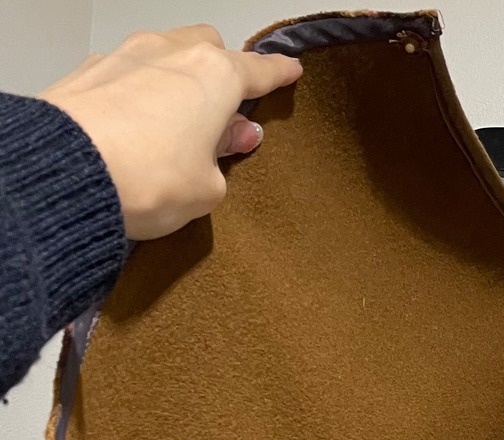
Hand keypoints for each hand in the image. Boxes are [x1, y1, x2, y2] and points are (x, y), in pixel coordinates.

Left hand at [39, 24, 301, 239]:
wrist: (71, 173)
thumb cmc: (152, 178)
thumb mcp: (209, 186)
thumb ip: (225, 157)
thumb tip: (232, 136)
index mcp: (216, 76)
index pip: (258, 70)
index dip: (278, 73)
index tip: (290, 71)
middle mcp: (172, 53)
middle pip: (207, 47)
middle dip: (219, 71)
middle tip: (224, 113)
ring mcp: (127, 56)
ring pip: (165, 55)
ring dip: (177, 81)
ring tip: (177, 124)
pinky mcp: (90, 71)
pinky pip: (129, 73)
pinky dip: (141, 93)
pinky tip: (137, 126)